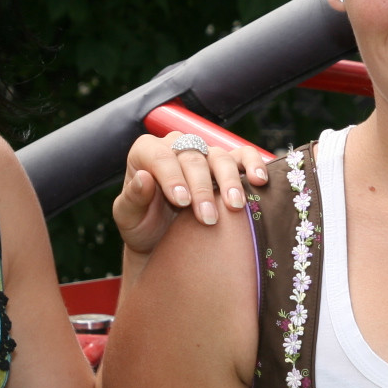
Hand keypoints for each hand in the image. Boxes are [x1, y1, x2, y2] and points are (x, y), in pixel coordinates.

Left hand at [113, 133, 269, 251]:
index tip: (181, 202)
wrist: (162, 241)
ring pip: (219, 156)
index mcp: (146, 152)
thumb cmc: (143, 227)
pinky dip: (253, 164)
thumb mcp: (128, 219)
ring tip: (234, 207)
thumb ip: (132, 199)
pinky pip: (243, 155)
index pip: (160, 156)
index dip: (172, 177)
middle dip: (201, 188)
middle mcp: (176, 146)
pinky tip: (259, 181)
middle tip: (208, 218)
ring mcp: (203, 153)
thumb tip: (145, 178)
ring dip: (228, 182)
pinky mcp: (226, 163)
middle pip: (193, 158)